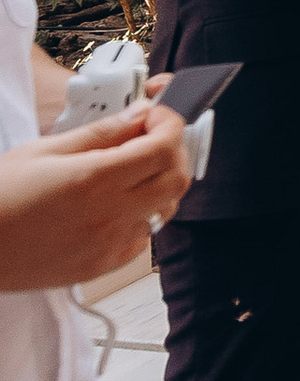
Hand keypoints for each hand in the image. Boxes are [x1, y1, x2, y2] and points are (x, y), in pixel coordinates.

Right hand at [0, 99, 194, 290]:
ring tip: (130, 171)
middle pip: (177, 180)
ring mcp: (110, 245)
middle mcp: (110, 215)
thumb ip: (99, 133)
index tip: (158, 115)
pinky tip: (114, 204)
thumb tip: (138, 114)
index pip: (163, 148)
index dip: (170, 125)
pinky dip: (142, 215)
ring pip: (165, 209)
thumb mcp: (42, 151)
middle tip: (152, 138)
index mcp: (94, 180)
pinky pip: (144, 237)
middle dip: (174, 152)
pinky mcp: (104, 266)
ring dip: (160, 184)